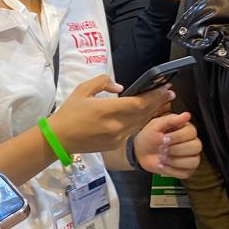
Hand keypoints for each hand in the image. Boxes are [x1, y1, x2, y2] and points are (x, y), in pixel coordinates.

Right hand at [50, 75, 173, 155]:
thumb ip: (102, 83)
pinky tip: (145, 115)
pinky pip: (132, 130)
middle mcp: (116, 125)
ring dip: (152, 112)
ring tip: (162, 102)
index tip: (164, 87)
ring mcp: (117, 137)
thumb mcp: (82, 90)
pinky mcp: (115, 145)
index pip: (138, 103)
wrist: (59, 139)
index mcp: (107, 110)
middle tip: (169, 92)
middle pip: (143, 113)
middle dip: (158, 102)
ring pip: (140, 123)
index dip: (153, 95)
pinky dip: (140, 121)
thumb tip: (120, 87)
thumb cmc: (69, 112)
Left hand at [132, 111, 201, 177]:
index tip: (163, 138)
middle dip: (175, 149)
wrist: (140, 152)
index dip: (177, 137)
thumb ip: (171, 120)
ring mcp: (191, 158)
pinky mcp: (186, 170)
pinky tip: (162, 165)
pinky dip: (172, 170)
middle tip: (161, 149)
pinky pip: (186, 173)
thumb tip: (187, 115)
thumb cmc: (149, 136)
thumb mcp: (156, 125)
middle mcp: (192, 143)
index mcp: (186, 130)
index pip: (191, 132)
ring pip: (194, 161)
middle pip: (196, 147)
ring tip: (161, 158)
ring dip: (174, 161)